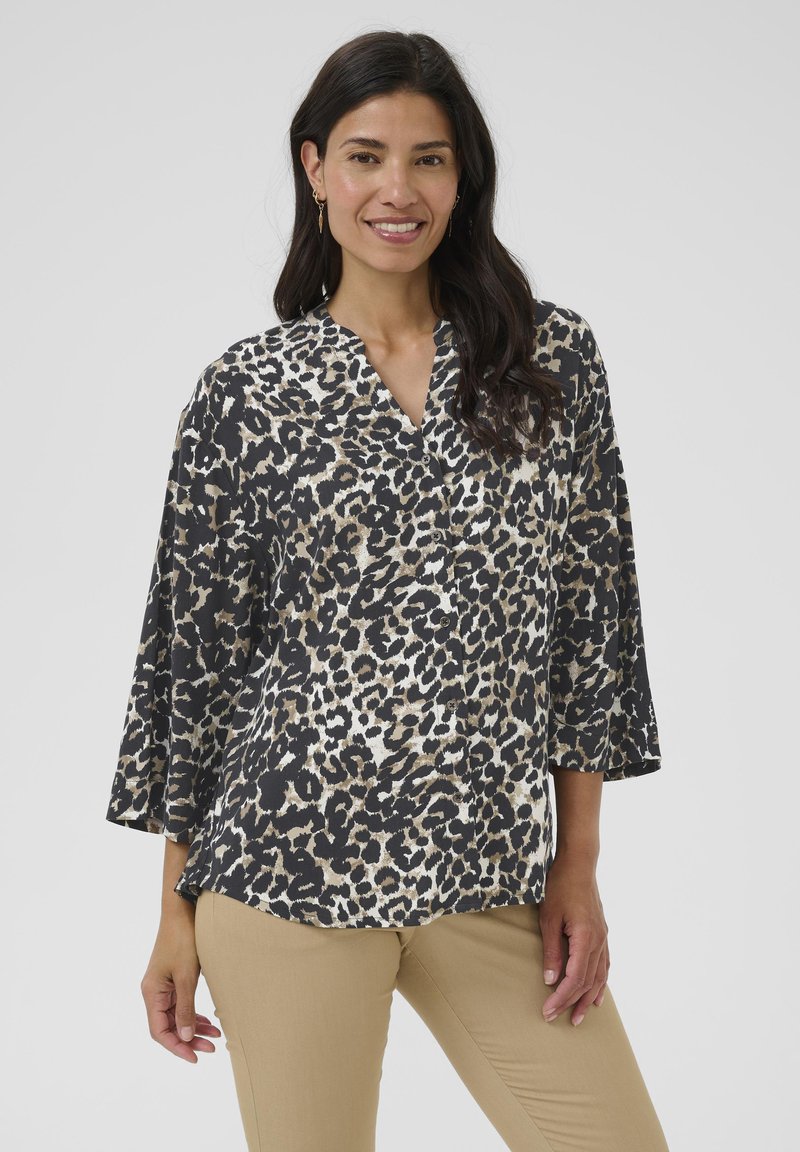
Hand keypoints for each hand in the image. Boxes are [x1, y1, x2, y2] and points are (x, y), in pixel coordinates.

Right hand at [140, 910, 221, 1062]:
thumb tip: (185, 1038)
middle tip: (212, 1048)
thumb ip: (186, 1008)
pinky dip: (194, 1014)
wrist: (182, 910)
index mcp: (152, 993)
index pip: (159, 1032)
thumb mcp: (187, 976)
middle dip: (188, 1040)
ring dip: (193, 1028)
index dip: (176, 1047)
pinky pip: (181, 1004)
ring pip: (176, 1017)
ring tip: (215, 1036)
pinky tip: (209, 1021)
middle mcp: (154, 992)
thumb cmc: (183, 940)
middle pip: (168, 1026)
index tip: (195, 1057)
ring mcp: (163, 985)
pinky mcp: (173, 978)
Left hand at [538, 854, 609, 1026]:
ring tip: (580, 1016)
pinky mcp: (601, 933)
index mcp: (586, 937)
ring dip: (589, 998)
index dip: (562, 998)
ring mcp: (603, 937)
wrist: (578, 864)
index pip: (575, 978)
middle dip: (572, 1003)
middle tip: (557, 1019)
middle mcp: (599, 941)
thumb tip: (551, 980)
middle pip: (589, 982)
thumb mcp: (549, 918)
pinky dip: (601, 983)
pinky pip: (605, 964)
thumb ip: (552, 951)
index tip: (548, 1011)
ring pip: (600, 976)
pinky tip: (597, 994)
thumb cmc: (560, 886)